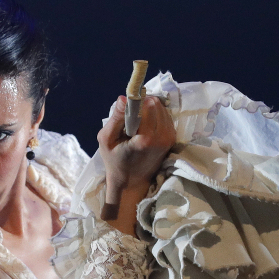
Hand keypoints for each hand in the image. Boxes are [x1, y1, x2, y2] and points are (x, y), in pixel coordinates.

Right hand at [96, 95, 174, 234]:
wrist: (131, 181)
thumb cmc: (115, 161)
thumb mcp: (106, 140)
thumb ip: (115, 118)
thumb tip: (123, 97)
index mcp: (146, 138)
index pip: (148, 105)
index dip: (137, 102)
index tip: (129, 107)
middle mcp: (162, 137)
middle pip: (157, 104)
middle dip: (144, 104)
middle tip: (132, 115)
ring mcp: (169, 138)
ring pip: (163, 109)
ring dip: (150, 109)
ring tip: (138, 122)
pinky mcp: (172, 138)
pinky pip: (166, 116)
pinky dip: (156, 116)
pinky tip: (145, 126)